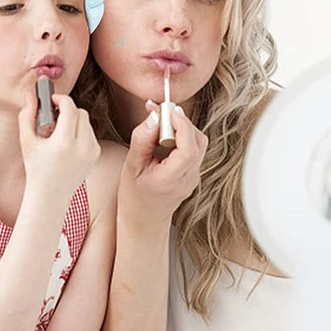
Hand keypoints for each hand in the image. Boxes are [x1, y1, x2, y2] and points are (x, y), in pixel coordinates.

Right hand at [18, 89, 100, 200]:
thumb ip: (27, 115)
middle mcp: (82, 147)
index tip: (52, 100)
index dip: (61, 99)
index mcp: (64, 143)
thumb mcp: (26, 141)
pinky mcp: (96, 155)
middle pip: (81, 112)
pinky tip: (67, 144)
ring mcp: (91, 152)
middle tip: (54, 115)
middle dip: (68, 110)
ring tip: (59, 132)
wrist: (50, 195)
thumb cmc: (36, 167)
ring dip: (74, 121)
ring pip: (86, 122)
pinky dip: (79, 132)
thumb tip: (32, 96)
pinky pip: (90, 133)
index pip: (70, 108)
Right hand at [119, 100, 207, 229]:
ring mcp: (194, 178)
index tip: (167, 110)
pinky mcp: (194, 174)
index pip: (188, 148)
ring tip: (160, 127)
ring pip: (199, 143)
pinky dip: (182, 138)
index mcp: (171, 180)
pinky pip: (194, 149)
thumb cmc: (134, 197)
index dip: (181, 124)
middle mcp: (188, 179)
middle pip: (198, 141)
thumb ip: (142, 139)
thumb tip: (154, 116)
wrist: (144, 221)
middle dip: (181, 122)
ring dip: (182, 129)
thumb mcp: (131, 166)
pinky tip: (165, 138)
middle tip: (160, 114)